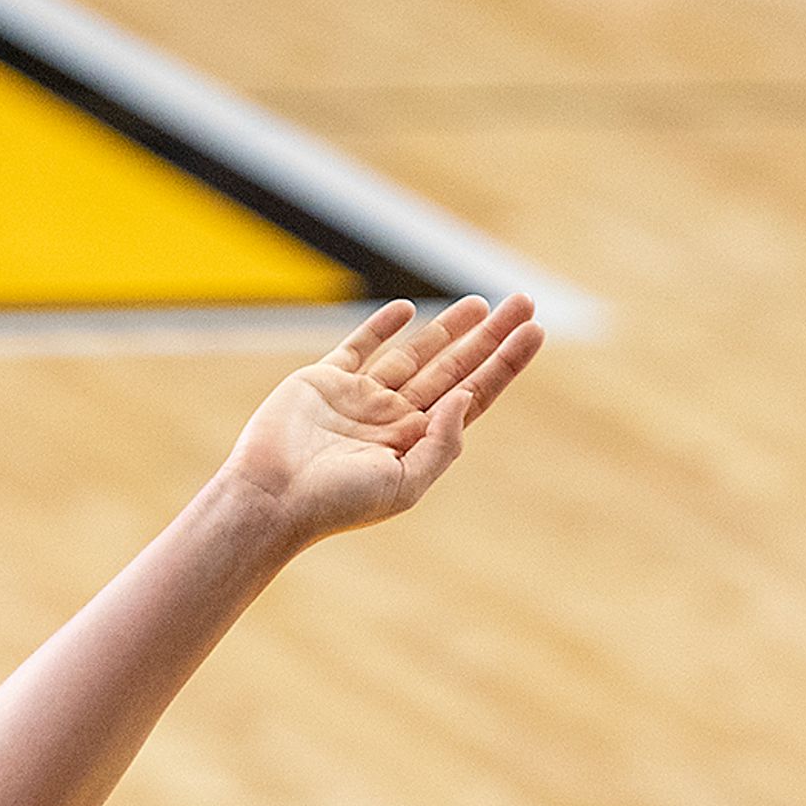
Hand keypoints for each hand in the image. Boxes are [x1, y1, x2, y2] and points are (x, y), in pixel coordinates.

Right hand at [214, 295, 543, 548]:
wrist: (271, 498)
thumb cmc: (335, 503)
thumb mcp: (403, 484)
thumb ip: (441, 442)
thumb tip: (468, 396)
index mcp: (417, 443)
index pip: (473, 395)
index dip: (506, 363)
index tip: (535, 332)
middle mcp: (394, 418)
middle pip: (454, 368)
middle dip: (489, 336)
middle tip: (525, 303)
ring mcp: (360, 398)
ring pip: (414, 353)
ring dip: (448, 328)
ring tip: (481, 304)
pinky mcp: (323, 382)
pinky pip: (359, 347)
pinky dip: (381, 327)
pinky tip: (407, 310)